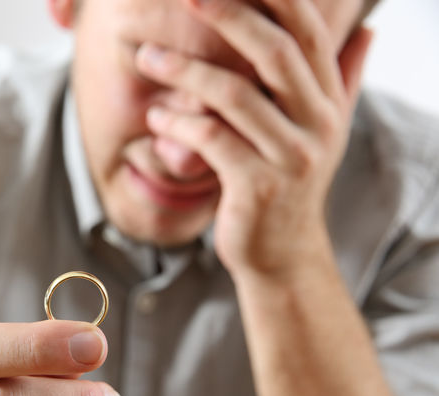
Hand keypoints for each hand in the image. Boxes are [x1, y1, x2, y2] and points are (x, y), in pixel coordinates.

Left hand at [136, 0, 372, 279]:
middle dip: (228, 15)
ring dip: (184, 71)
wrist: (280, 252)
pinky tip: (156, 117)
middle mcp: (318, 125)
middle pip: (274, 52)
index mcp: (327, 102)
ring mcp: (291, 157)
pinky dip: (177, 123)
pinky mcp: (258, 187)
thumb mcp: (321, 132)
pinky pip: (211, 139)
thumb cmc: (286, 183)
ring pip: (233, 95)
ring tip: (147, 58)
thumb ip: (341, 81)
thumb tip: (367, 31)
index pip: (308, 33)